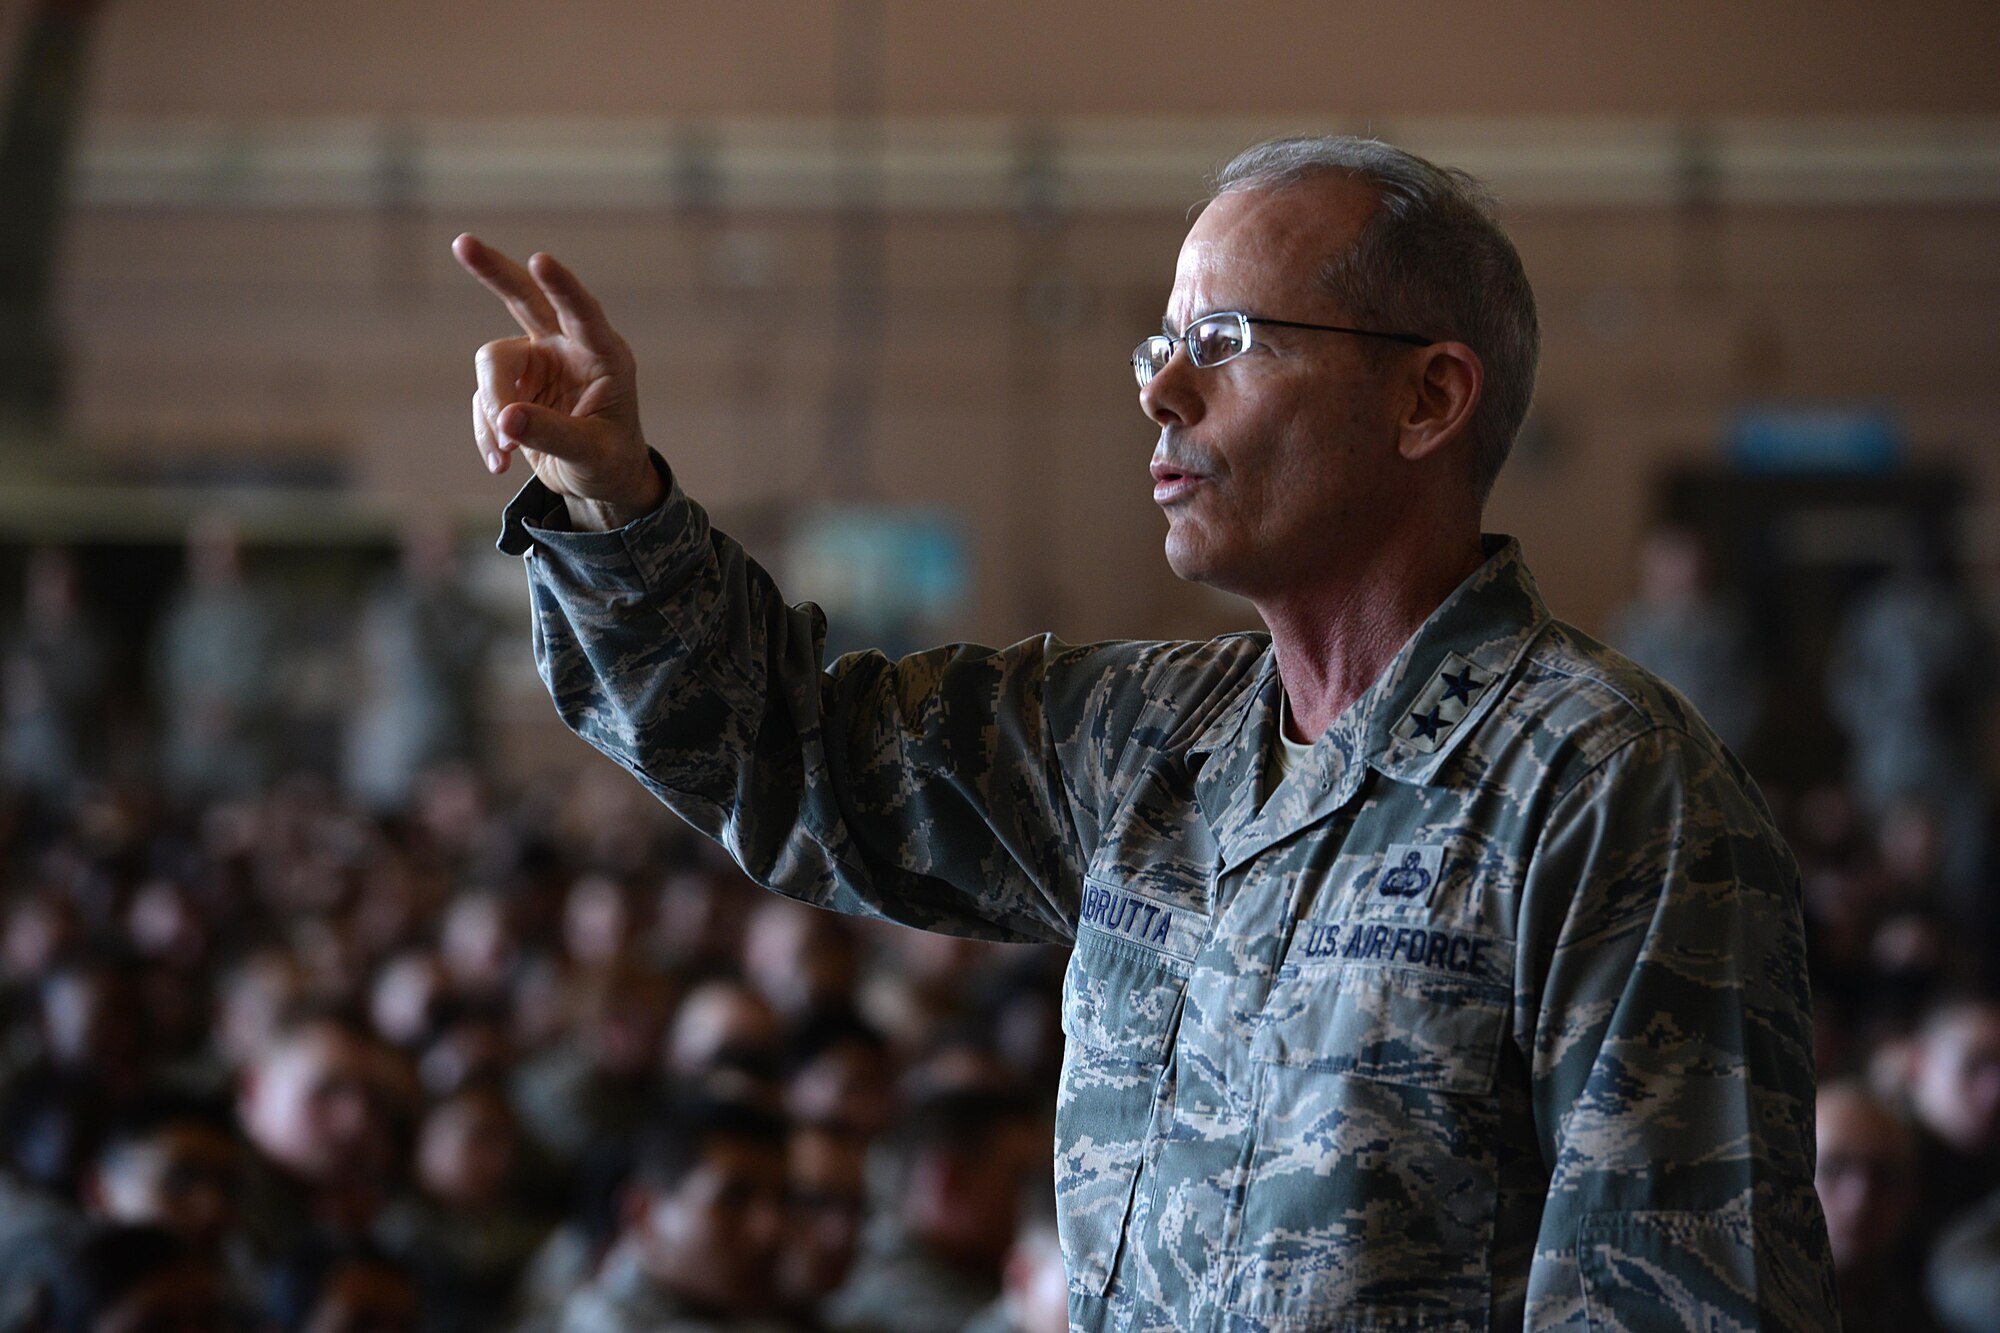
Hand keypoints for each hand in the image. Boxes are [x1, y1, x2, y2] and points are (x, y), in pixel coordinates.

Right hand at [454, 235, 664, 530]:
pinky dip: (487, 433)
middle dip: (494, 271)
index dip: (561, 286)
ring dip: (492, 406)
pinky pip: (484, 401)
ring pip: (492, 363)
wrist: (598, 480)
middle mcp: (566, 347)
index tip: (540, 261)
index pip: (581, 311)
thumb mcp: (592, 455)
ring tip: (507, 453)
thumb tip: (505, 420)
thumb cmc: (609, 461)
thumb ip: (554, 435)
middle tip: (463, 243)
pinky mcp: (510, 385)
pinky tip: (501, 463)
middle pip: (525, 298)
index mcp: (602, 354)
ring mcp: (535, 362)